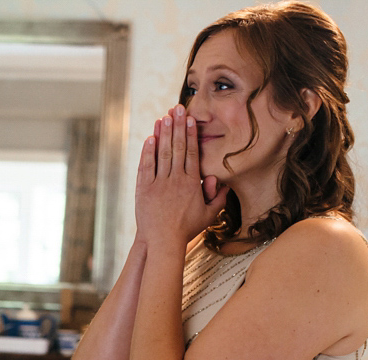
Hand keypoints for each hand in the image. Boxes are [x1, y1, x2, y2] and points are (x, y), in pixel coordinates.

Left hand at [135, 105, 228, 248]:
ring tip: (164, 117)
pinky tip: (149, 139)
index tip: (190, 119)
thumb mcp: (208, 216)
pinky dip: (148, 152)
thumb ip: (218, 198)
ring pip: (162, 154)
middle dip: (177, 126)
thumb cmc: (187, 230)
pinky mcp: (145, 190)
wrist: (163, 242)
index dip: (190, 134)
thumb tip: (223, 182)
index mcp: (192, 183)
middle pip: (177, 148)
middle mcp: (175, 180)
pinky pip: (146, 167)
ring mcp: (159, 184)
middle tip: (177, 109)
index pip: (192, 153)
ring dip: (163, 134)